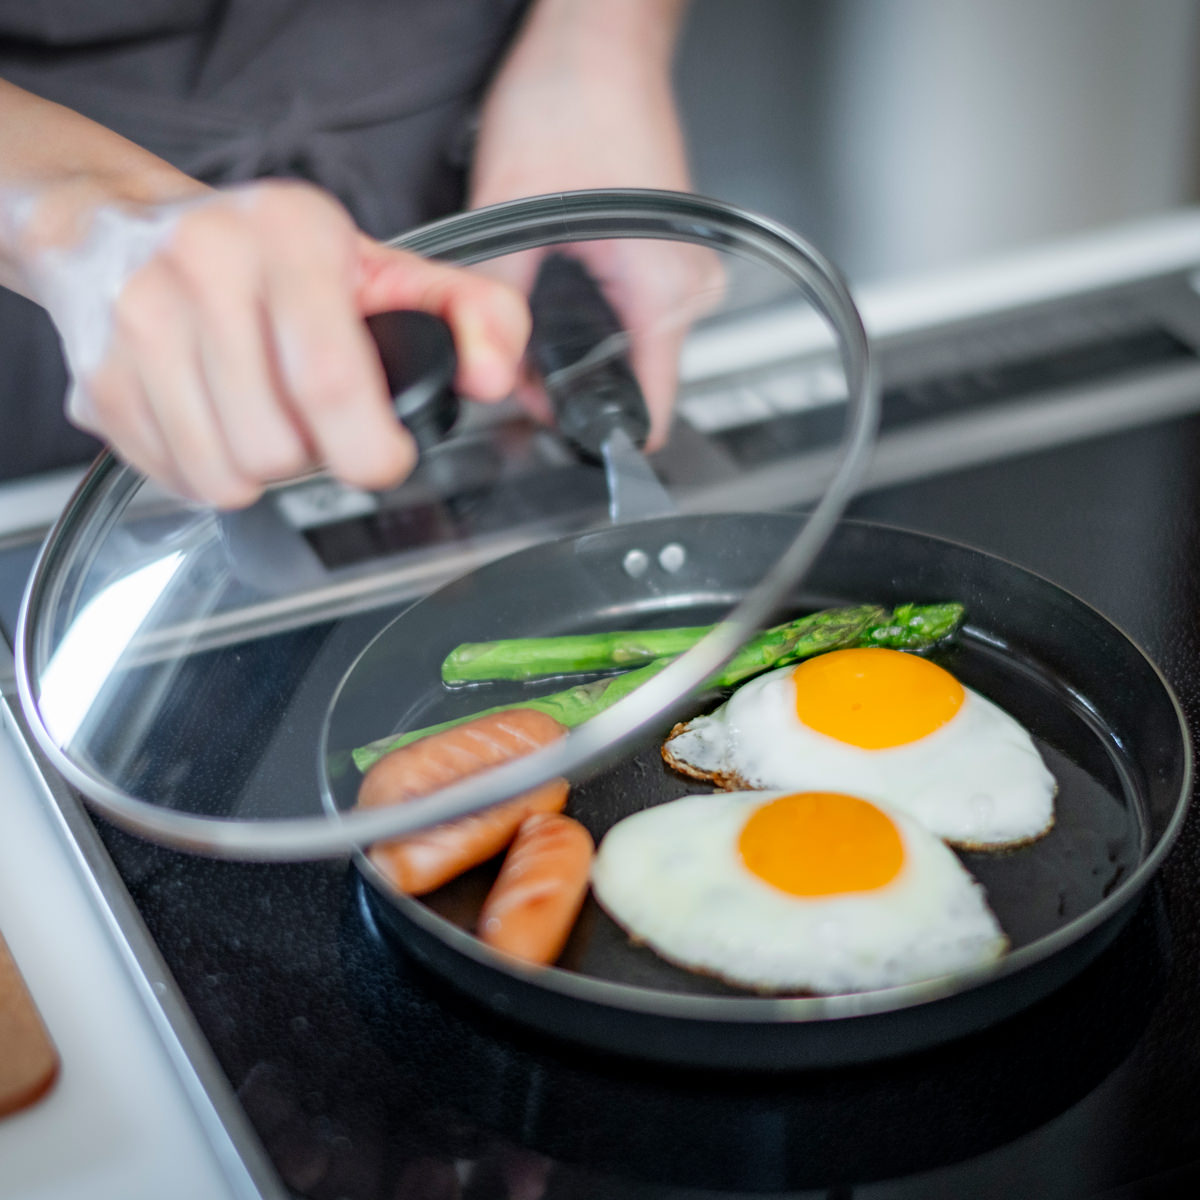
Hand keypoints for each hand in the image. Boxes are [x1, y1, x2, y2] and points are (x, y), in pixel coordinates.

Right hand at [21, 180, 529, 506]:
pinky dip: (208, 473)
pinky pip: (176, 480)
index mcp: (289, 235)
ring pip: (226, 476)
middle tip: (314, 423)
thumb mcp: (381, 267)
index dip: (368, 446)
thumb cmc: (267, 257)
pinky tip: (215, 423)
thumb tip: (494, 375)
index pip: (329, 377)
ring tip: (265, 419)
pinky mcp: (97, 380)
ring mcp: (138, 323)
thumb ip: (469, 315)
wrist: (119, 225)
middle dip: (313, 459)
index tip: (384, 458)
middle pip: (277, 446)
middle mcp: (203, 266)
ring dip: (261, 473)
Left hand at [468, 0, 719, 449]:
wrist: (599, 37)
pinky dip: (593, 317)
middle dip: (569, 385)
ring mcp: (685, 269)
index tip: (551, 436)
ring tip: (536, 305)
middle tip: (515, 361)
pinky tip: (561, 284)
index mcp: (664, 290)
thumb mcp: (510, 212)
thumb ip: (497, 302)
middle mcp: (688, 286)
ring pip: (629, 348)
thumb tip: (480, 364)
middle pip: (631, 381)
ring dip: (579, 348)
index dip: (593, 432)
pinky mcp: (670, 254)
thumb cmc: (573, 98)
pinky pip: (635, 313)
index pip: (651, 410)